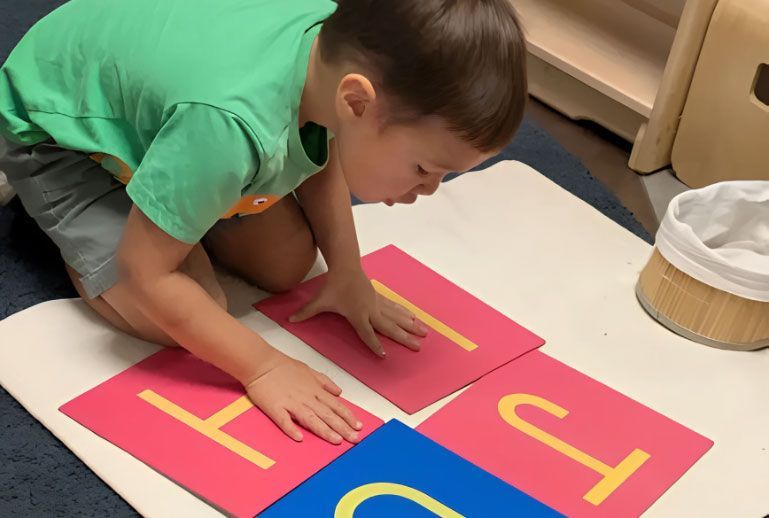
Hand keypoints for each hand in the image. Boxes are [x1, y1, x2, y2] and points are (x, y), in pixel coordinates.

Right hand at [246, 352, 360, 444]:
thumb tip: (339, 392)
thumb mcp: (309, 370)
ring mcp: (291, 403)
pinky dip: (291, 429)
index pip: (336, 405)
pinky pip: (284, 421)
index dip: (348, 416)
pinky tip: (299, 438)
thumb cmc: (284, 366)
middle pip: (327, 415)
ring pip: (311, 419)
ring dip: (324, 430)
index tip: (359, 426)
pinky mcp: (275, 408)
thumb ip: (325, 382)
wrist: (261, 363)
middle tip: (355, 439)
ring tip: (336, 441)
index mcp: (314, 390)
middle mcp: (306, 397)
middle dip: (343, 428)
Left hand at [289, 267, 428, 356]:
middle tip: (417, 347)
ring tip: (424, 333)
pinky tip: (416, 319)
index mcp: (357, 315)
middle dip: (404, 337)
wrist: (346, 266)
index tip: (384, 355)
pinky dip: (406, 315)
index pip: (367, 333)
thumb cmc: (333, 286)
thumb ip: (306, 312)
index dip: (374, 344)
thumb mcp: (319, 301)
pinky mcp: (380, 299)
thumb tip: (289, 320)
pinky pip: (396, 309)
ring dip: (411, 326)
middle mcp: (371, 310)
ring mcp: (378, 304)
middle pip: (390, 327)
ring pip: (397, 317)